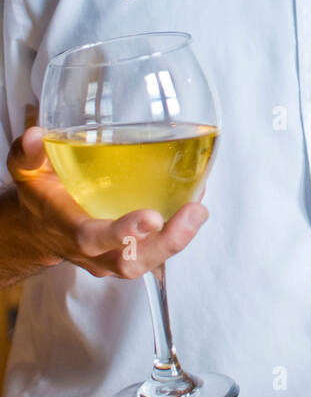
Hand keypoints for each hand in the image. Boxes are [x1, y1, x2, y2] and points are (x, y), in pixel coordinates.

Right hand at [7, 125, 208, 280]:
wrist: (41, 227)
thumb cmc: (41, 194)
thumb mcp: (26, 171)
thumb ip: (28, 154)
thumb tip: (36, 136)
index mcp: (66, 229)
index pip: (92, 238)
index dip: (122, 232)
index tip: (151, 217)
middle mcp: (92, 252)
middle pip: (130, 260)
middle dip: (166, 241)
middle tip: (194, 213)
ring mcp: (111, 258)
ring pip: (148, 261)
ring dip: (179, 238)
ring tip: (199, 210)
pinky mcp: (129, 254)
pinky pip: (156, 251)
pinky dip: (179, 231)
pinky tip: (195, 203)